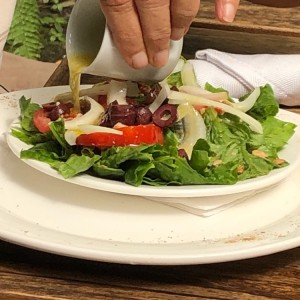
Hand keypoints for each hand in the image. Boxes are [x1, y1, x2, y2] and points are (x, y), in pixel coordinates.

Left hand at [99, 0, 239, 68]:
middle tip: (157, 57)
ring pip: (185, 0)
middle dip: (157, 39)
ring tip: (176, 35)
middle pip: (154, 9)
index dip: (129, 38)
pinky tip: (224, 18)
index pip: (120, 7)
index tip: (136, 61)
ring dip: (182, 22)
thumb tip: (104, 23)